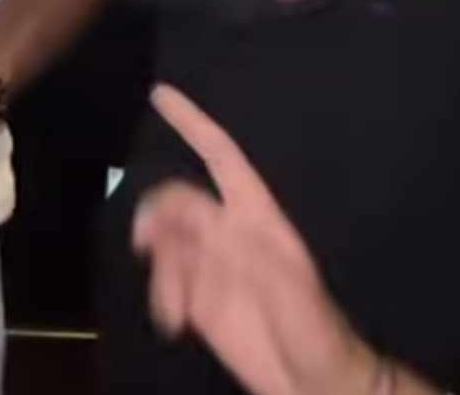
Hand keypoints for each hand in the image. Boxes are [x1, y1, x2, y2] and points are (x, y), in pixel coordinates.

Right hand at [133, 86, 378, 394]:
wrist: (314, 384)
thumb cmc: (313, 327)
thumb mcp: (288, 285)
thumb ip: (243, 249)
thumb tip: (201, 214)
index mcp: (255, 215)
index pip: (221, 156)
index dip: (192, 122)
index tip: (160, 94)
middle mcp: (228, 232)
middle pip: (181, 201)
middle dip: (158, 214)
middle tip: (144, 241)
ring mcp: (211, 266)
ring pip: (168, 244)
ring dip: (161, 271)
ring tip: (173, 309)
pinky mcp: (198, 301)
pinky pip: (166, 282)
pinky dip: (162, 296)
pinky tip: (173, 321)